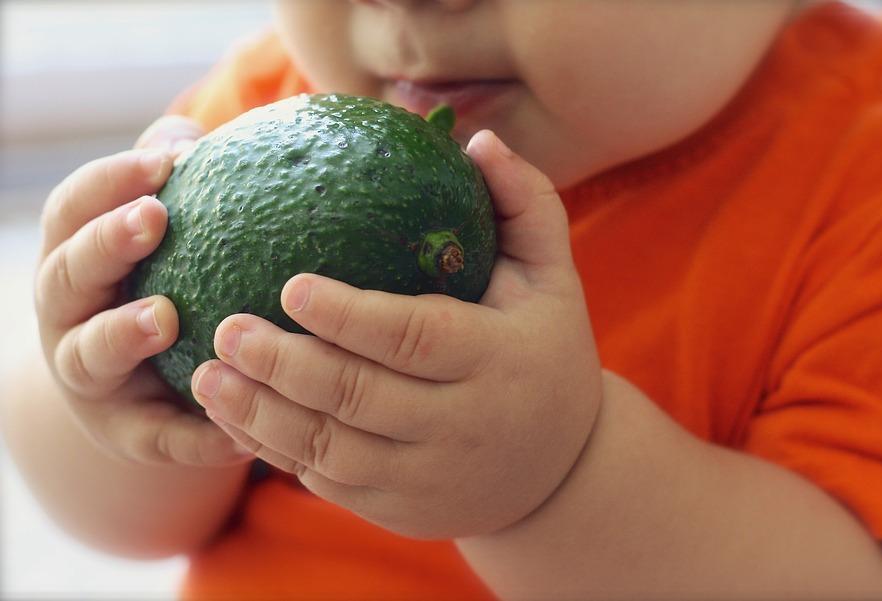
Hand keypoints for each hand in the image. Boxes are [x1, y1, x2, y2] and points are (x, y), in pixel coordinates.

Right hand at [35, 116, 251, 466]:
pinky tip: (236, 426)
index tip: (160, 161)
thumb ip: (175, 186)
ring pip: (89, 355)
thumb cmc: (158, 286)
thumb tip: (199, 137)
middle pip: (67, 275)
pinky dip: (192, 432)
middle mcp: (68, 317)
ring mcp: (90, 379)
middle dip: (104, 243)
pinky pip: (156, 436)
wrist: (139, 392)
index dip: (107, 182)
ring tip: (164, 317)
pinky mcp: (126, 433)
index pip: (73, 210)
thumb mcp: (155, 239)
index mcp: (75, 258)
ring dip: (120, 333)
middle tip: (153, 217)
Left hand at [191, 130, 601, 537]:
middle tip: (226, 327)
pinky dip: (276, 451)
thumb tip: (478, 140)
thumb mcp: (554, 279)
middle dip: (285, 365)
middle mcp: (462, 425)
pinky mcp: (398, 509)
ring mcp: (427, 477)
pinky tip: (235, 418)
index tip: (290, 287)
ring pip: (330, 450)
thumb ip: (525, 204)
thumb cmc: (546, 353)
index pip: (416, 338)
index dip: (351, 316)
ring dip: (260, 416)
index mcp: (497, 360)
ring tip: (206, 377)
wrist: (559, 472)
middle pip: (360, 398)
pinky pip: (327, 482)